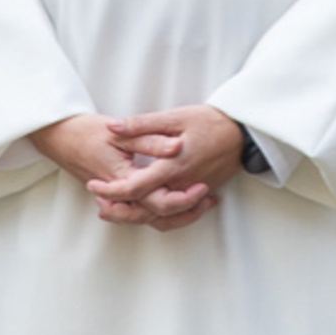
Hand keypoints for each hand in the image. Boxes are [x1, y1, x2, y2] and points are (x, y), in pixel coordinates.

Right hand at [30, 114, 207, 229]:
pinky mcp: (117, 195)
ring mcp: (118, 198)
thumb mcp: (119, 132)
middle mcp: (122, 196)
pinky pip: (141, 211)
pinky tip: (174, 198)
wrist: (58, 137)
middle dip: (187, 211)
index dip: (185, 198)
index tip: (204, 187)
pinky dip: (160, 210)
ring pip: (151, 218)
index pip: (160, 200)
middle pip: (159, 216)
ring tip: (200, 203)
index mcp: (124, 180)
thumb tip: (177, 147)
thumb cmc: (87, 131)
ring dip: (177, 215)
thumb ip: (149, 140)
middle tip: (209, 198)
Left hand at [85, 106, 243, 229]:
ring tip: (116, 208)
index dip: (112, 190)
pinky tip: (145, 206)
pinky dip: (158, 215)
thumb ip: (140, 124)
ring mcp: (191, 193)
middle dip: (120, 212)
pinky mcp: (198, 194)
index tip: (93, 185)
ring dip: (137, 216)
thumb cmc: (207, 122)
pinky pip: (176, 213)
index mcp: (172, 167)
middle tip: (99, 204)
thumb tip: (112, 127)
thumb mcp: (173, 117)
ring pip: (161, 216)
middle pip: (146, 211)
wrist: (242, 134)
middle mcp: (181, 186)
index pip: (136, 187)